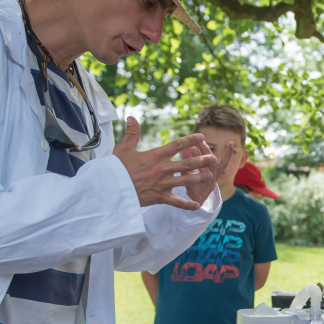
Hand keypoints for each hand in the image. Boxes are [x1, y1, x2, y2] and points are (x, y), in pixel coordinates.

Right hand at [114, 117, 231, 210]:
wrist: (110, 188)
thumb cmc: (116, 168)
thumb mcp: (124, 148)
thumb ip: (132, 133)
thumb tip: (131, 118)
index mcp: (155, 155)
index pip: (177, 145)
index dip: (190, 140)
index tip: (201, 137)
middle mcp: (162, 169)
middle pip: (186, 163)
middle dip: (201, 160)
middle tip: (212, 158)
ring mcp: (162, 184)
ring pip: (185, 181)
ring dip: (199, 178)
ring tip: (210, 176)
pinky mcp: (159, 197)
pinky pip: (176, 202)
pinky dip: (187, 205)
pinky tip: (198, 206)